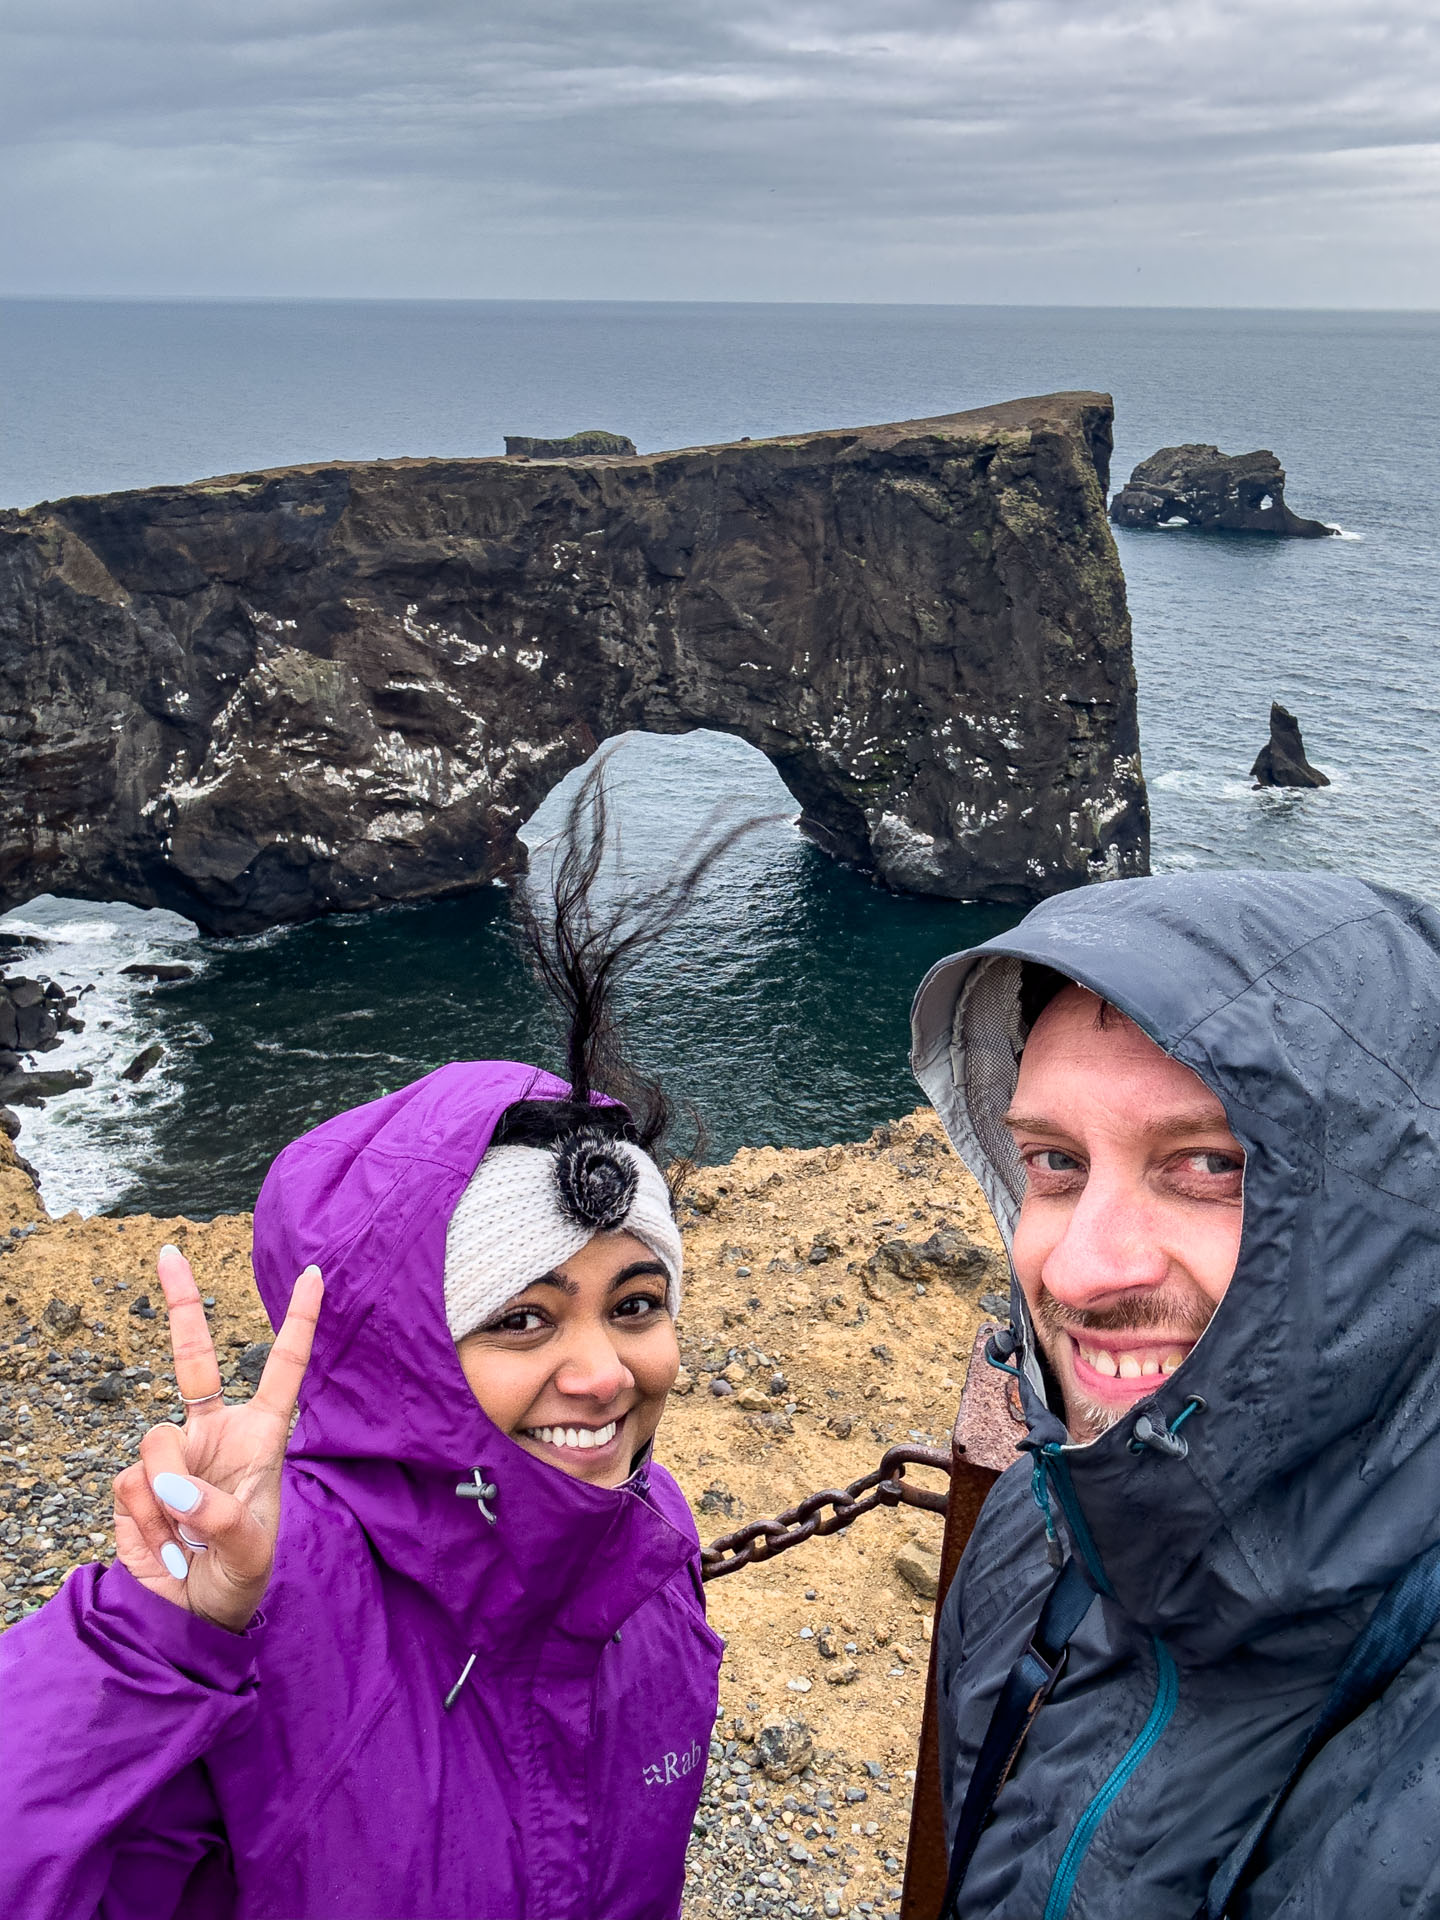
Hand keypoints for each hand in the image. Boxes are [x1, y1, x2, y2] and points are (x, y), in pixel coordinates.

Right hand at [111, 1245, 322, 1633]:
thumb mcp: (249, 1552)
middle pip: (192, 1357)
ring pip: (154, 1445)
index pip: (282, 1370)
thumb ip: (218, 1515)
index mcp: (260, 1436)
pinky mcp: (135, 1484)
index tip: (314, 1275)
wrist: (191, 1619)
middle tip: (169, 1252)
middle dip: (181, 1302)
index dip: (298, 1323)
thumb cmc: (239, 1577)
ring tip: (187, 1541)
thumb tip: (172, 1482)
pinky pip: (130, 1486)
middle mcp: (213, 1434)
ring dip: (167, 1500)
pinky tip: (164, 1548)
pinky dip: (145, 1524)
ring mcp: (172, 1456)